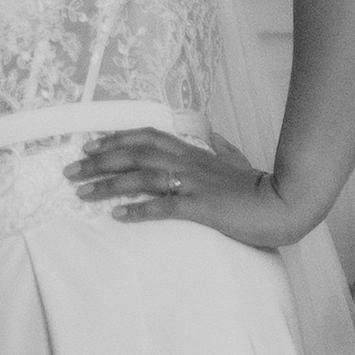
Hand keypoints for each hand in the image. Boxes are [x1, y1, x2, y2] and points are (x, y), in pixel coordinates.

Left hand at [65, 129, 315, 248]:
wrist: (285, 204)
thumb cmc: (258, 187)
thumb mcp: (235, 162)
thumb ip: (219, 150)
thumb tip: (212, 139)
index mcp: (193, 152)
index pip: (146, 137)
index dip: (115, 139)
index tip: (88, 144)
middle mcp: (189, 163)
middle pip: (135, 154)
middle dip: (99, 161)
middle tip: (70, 171)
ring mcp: (194, 184)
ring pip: (142, 178)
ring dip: (108, 184)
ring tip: (81, 194)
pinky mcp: (202, 208)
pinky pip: (165, 206)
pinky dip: (139, 210)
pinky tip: (117, 217)